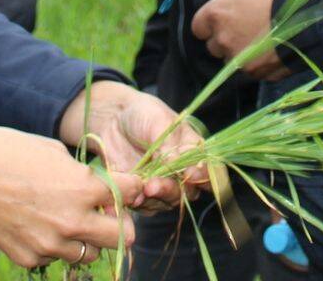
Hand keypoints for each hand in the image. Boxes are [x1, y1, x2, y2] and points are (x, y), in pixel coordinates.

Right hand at [0, 125, 139, 269]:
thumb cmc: (6, 151)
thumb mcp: (53, 151)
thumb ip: (81, 174)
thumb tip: (98, 188)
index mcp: (83, 188)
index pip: (132, 195)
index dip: (133, 188)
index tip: (129, 187)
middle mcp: (72, 221)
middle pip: (123, 237)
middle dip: (119, 223)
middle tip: (105, 212)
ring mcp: (50, 245)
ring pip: (90, 254)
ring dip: (87, 238)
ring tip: (68, 219)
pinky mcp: (28, 259)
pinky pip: (55, 258)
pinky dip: (54, 246)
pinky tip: (38, 225)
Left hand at [58, 80, 206, 211]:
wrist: (113, 118)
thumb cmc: (143, 114)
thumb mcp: (160, 122)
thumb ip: (172, 146)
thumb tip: (181, 168)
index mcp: (194, 152)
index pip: (209, 172)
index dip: (204, 177)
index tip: (191, 174)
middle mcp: (182, 172)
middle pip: (188, 192)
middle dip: (173, 190)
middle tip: (155, 184)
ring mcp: (163, 184)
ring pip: (168, 202)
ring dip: (156, 197)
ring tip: (143, 187)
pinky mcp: (143, 193)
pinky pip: (147, 206)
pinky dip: (141, 203)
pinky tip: (132, 193)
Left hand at [190, 0, 294, 80]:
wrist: (310, 13)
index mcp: (216, 14)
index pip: (199, 27)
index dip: (211, 24)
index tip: (224, 20)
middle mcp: (222, 40)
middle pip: (214, 46)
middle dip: (226, 40)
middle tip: (246, 30)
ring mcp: (239, 60)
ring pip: (232, 62)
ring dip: (241, 54)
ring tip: (262, 43)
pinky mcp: (257, 74)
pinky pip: (253, 71)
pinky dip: (260, 64)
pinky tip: (274, 51)